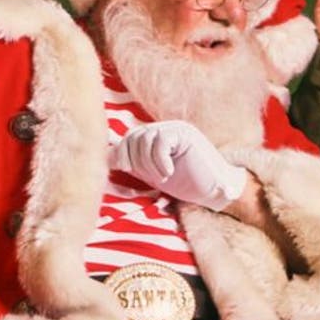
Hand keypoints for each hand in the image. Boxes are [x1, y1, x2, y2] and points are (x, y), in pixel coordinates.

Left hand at [110, 120, 248, 209]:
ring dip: (149, 164)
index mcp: (154, 138)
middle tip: (153, 178)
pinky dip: (160, 160)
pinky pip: (160, 141)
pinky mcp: (184, 133)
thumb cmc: (186, 185)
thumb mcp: (152, 174)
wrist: (214, 190)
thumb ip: (133, 163)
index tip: (127, 169)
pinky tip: (169, 172)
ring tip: (163, 178)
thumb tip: (105, 157)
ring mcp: (174, 129)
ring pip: (144, 139)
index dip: (122, 153)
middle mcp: (163, 129)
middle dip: (137, 161)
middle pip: (132, 137)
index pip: (128, 139)